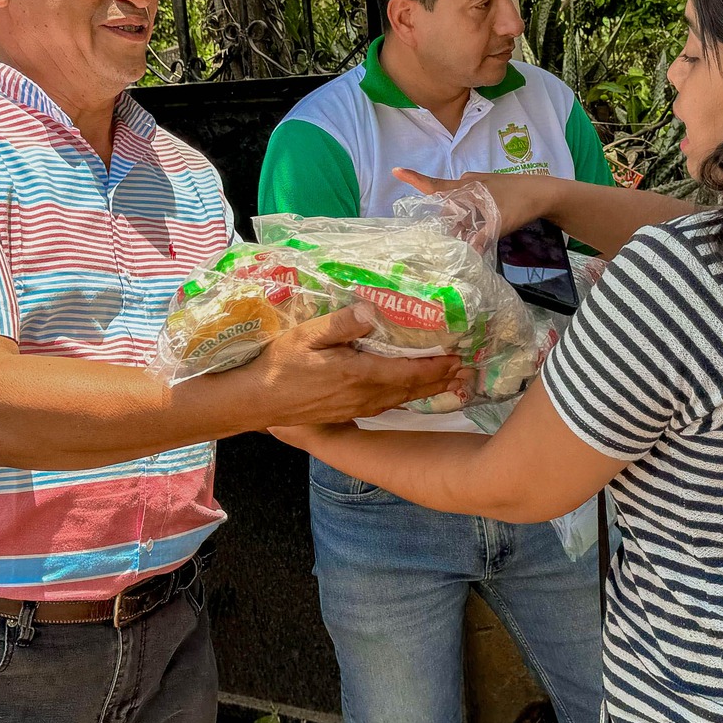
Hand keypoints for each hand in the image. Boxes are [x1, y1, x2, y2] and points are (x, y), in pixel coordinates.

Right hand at [245, 306, 461, 427]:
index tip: (459, 357)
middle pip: (412, 389)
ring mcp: (357, 408)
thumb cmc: (279, 364)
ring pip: (401, 400)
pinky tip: (410, 396)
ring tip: (449, 383)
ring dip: (427, 391)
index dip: (436, 365)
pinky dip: (405, 399)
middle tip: (466, 371)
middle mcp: (365, 395)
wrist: (256, 401)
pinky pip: (386, 406)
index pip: (409, 371)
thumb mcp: (307, 336)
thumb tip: (372, 309)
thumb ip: (341, 324)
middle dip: (440, 379)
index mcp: (360, 374)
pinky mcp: (347, 414)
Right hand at [390, 167, 557, 232]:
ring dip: (461, 221)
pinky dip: (472, 217)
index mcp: (466, 188)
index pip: (435, 185)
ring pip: (461, 205)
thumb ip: (479, 239)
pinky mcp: (490, 190)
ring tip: (468, 239)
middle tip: (449, 240)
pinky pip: (472, 204)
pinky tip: (480, 230)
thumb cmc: (518, 204)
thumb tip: (466, 255)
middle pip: (448, 203)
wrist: (544, 193)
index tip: (395, 170)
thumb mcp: (497, 224)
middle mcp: (469, 183)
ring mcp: (480, 185)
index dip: (415, 179)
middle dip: (447, 220)